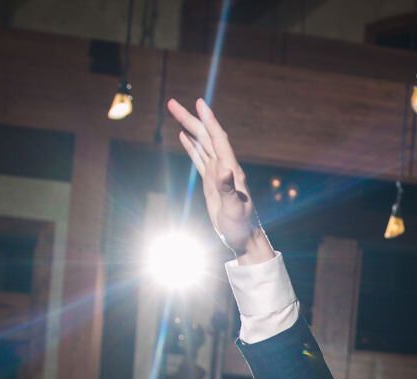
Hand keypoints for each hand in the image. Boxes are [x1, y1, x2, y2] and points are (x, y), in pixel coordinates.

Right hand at [167, 98, 272, 262]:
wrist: (244, 237)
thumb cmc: (241, 226)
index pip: (218, 139)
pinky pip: (200, 158)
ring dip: (189, 128)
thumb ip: (228, 189)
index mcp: (231, 170)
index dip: (209, 120)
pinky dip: (191, 146)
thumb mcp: (233, 209)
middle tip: (172, 103)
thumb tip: (222, 169)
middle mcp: (225, 167)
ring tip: (175, 112)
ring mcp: (218, 174)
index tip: (199, 103)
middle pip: (206, 137)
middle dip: (191, 119)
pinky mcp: (211, 182)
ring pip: (202, 144)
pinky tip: (184, 136)